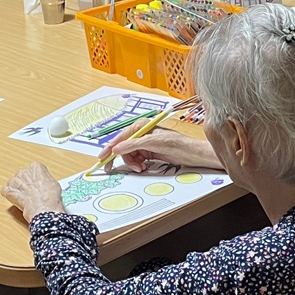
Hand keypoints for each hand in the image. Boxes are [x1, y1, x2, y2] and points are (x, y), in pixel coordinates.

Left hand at [2, 163, 65, 222]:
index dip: (37, 178)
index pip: (34, 169)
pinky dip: (9, 195)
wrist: (44, 210)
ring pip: (13, 182)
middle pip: (23, 175)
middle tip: (32, 192)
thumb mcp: (54, 184)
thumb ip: (46, 179)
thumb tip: (44, 184)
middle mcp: (24, 171)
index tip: (38, 183)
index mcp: (36, 167)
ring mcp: (15, 180)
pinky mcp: (8, 191)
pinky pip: (5, 191)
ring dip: (18, 189)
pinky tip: (17, 200)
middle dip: (26, 183)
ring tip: (25, 198)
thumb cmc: (51, 198)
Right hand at [99, 126, 221, 172]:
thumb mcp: (153, 143)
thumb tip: (116, 148)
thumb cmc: (176, 144)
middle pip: (123, 147)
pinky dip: (137, 164)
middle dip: (124, 158)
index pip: (121, 137)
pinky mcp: (150, 152)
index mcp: (141, 126)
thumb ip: (133, 145)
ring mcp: (146, 143)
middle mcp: (142, 133)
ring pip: (130, 155)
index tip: (103, 157)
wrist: (192, 154)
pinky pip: (137, 159)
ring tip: (140, 168)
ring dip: (132, 163)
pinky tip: (143, 167)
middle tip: (116, 168)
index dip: (110, 147)